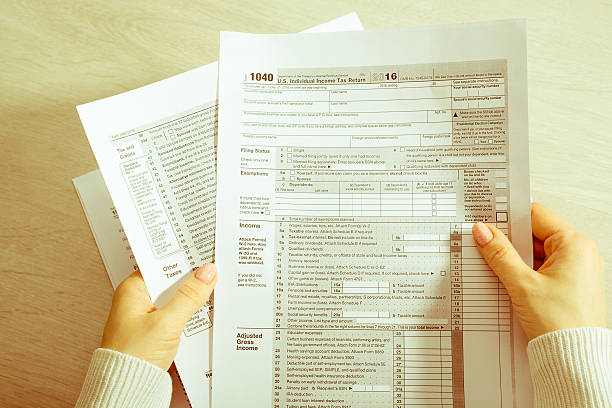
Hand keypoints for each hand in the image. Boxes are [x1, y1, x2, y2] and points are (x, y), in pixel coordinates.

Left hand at [100, 263, 217, 369]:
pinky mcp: (155, 332)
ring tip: (211, 290)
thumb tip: (206, 272)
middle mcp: (137, 301)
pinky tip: (202, 313)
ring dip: (192, 298)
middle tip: (212, 271)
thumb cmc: (132, 358)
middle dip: (191, 278)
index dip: (182, 258)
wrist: (126, 391)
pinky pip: (176, 315)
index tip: (203, 253)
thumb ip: (189, 296)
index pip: (161, 264)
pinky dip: (189, 314)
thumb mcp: (166, 322)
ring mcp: (147, 317)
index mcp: (132, 291)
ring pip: (176, 299)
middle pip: (170, 281)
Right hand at [471, 203, 605, 339]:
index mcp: (575, 245)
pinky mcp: (571, 285)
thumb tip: (484, 232)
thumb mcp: (522, 284)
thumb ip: (499, 254)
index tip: (488, 222)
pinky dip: (525, 272)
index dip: (510, 218)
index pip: (536, 215)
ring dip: (516, 259)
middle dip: (511, 242)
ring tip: (500, 270)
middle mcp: (580, 254)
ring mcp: (577, 270)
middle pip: (536, 234)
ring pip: (537, 252)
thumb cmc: (562, 324)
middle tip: (488, 246)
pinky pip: (543, 268)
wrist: (574, 360)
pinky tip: (511, 281)